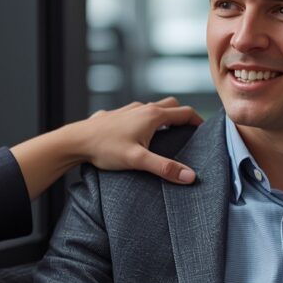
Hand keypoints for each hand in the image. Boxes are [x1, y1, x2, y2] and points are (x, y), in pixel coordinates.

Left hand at [77, 97, 202, 182]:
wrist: (76, 141)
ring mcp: (129, 109)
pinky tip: (141, 135)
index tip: (206, 133)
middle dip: (183, 117)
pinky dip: (148, 119)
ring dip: (165, 117)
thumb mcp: (138, 161)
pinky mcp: (118, 115)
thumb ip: (165, 168)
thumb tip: (190, 176)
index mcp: (153, 115)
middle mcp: (142, 108)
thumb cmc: (105, 150)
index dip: (199, 122)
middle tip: (188, 133)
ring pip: (154, 108)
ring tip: (167, 135)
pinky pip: (139, 113)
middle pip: (172, 106)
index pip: (185, 113)